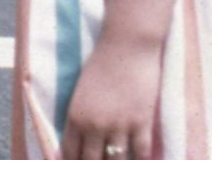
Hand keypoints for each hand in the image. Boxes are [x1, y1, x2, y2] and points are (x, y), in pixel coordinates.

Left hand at [60, 35, 161, 159]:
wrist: (126, 45)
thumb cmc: (102, 63)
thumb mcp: (82, 91)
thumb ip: (81, 116)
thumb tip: (83, 138)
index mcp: (75, 115)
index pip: (70, 153)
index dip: (73, 165)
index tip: (77, 167)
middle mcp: (94, 125)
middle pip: (92, 162)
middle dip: (95, 168)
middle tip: (99, 166)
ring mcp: (119, 125)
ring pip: (116, 162)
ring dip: (117, 166)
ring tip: (118, 164)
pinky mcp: (141, 122)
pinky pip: (141, 153)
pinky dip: (141, 161)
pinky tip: (141, 163)